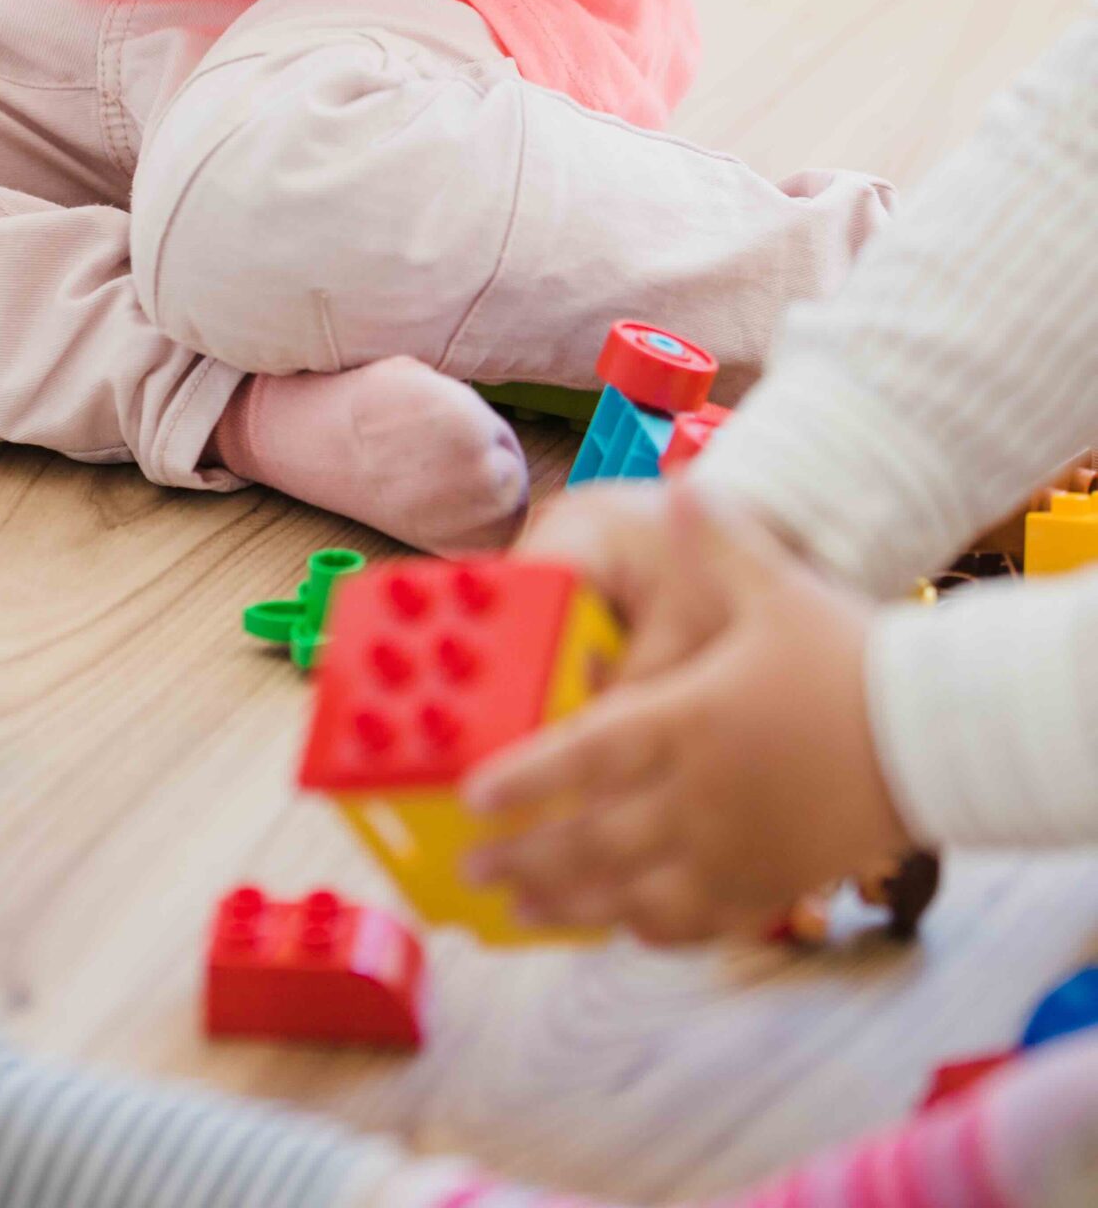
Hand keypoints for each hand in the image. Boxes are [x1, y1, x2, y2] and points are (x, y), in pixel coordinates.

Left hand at [459, 480, 911, 944]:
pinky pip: (694, 923)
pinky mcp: (770, 885)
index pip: (585, 756)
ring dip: (568, 904)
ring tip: (521, 908)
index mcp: (690, 720)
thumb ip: (720, 540)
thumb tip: (685, 482)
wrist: (938, 736)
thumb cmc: (852, 656)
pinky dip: (646, 930)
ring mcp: (734, 851)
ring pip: (631, 896)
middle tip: (472, 865)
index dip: (524, 781)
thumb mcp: (778, 587)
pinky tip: (619, 927)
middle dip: (523, 858)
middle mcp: (701, 796)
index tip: (472, 797)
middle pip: (592, 841)